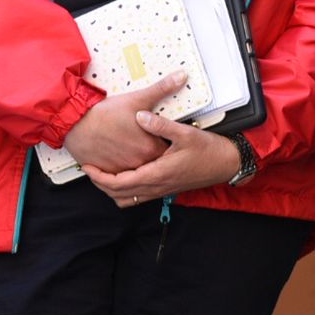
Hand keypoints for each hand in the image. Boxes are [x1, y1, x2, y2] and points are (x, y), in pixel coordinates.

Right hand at [62, 71, 186, 173]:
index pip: (168, 150)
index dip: (166, 143)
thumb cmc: (105, 112)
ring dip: (137, 160)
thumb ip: (164, 88)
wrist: (74, 122)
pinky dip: (122, 166)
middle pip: (153, 161)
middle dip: (153, 152)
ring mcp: (121, 170)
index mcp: (150, 148)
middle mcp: (138, 163)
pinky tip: (120, 154)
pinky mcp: (106, 173)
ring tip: (132, 146)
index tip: (163, 136)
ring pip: (136, 168)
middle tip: (146, 140)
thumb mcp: (138, 98)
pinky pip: (119, 174)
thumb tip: (182, 76)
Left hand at [81, 111, 244, 206]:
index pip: (119, 183)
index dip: (99, 177)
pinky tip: (126, 177)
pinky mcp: (166, 190)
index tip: (87, 166)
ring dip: (112, 190)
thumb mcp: (186, 132)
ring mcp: (161, 191)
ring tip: (104, 174)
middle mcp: (156, 186)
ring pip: (127, 199)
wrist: (227, 164)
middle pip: (118, 194)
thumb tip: (139, 115)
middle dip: (100, 184)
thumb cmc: (208, 149)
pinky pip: (138, 198)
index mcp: (157, 173)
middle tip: (90, 169)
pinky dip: (125, 192)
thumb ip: (160, 125)